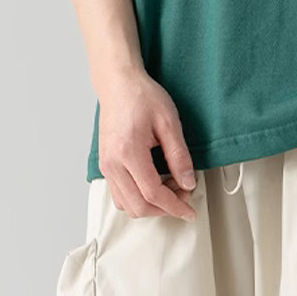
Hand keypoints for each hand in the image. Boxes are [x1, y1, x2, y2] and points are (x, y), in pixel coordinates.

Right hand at [97, 70, 197, 221]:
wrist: (118, 84)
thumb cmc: (141, 97)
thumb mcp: (169, 123)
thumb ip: (179, 157)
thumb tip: (188, 184)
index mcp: (128, 151)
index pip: (153, 193)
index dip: (174, 206)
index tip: (190, 211)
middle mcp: (112, 163)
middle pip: (139, 206)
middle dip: (164, 209)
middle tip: (183, 196)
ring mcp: (106, 167)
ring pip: (128, 206)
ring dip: (152, 206)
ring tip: (170, 188)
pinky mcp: (106, 167)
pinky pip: (121, 196)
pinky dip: (139, 199)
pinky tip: (155, 185)